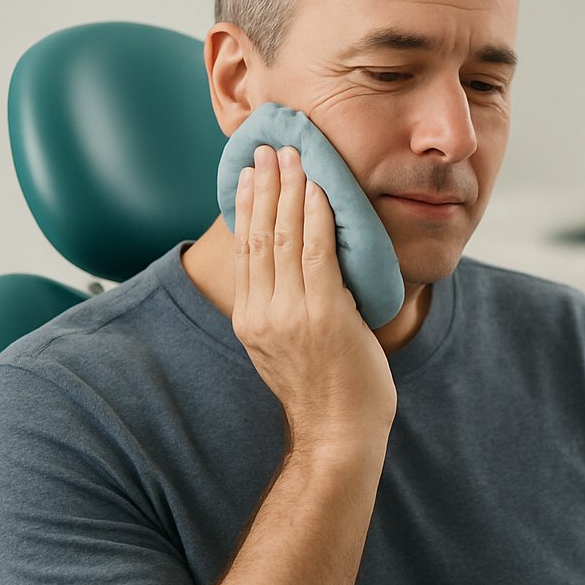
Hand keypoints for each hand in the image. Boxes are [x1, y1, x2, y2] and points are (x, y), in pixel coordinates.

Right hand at [232, 145, 395, 455]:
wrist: (339, 434)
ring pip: (284, 237)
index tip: (249, 175)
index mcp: (250, 321)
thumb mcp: (287, 350)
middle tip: (267, 150)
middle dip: (264, 187)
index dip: (246, 208)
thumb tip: (291, 277)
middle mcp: (263, 313)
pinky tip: (318, 190)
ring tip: (292, 157)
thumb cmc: (326, 394)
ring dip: (289, 190)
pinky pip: (317, 252)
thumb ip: (282, 313)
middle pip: (258, 236)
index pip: (244, 252)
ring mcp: (292, 313)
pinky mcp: (325, 314)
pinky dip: (316, 217)